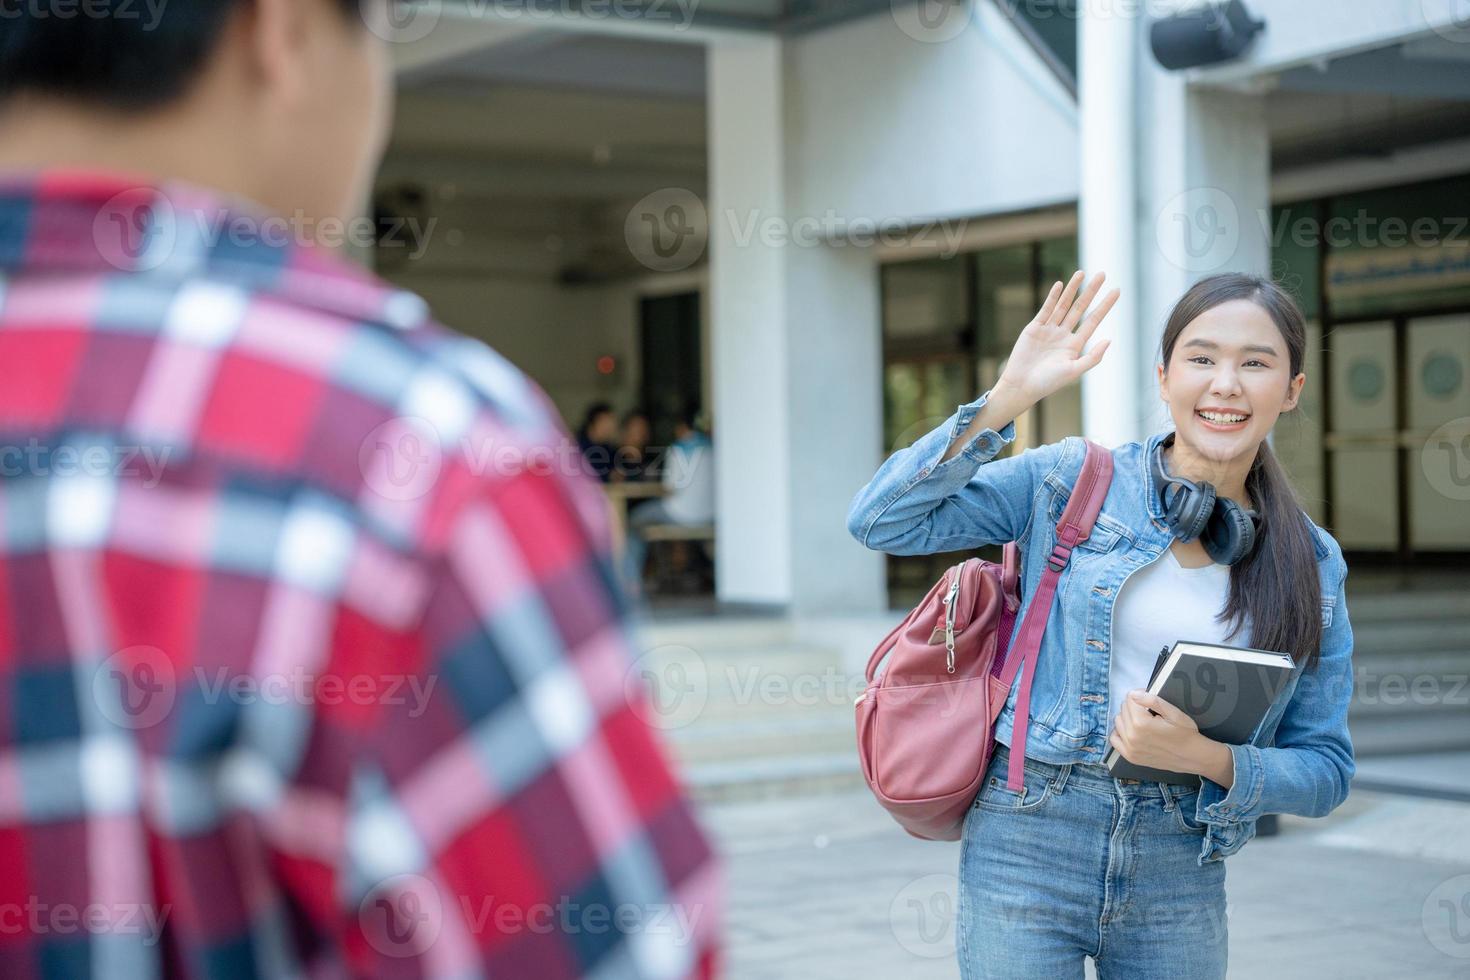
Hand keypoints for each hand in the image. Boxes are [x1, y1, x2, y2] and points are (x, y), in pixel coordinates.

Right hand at [996, 270, 1119, 404]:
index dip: (1105, 305)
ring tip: (1082, 273)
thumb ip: (1093, 357)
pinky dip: (1053, 297)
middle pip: (1080, 308)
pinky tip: (1060, 285)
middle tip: (1103, 274)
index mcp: (1075, 345)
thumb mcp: (1073, 371)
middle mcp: (1063, 335)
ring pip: (1063, 305)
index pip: (1093, 320)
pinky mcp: (1034, 328)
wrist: (1021, 385)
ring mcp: (1049, 330)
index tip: (1116, 291)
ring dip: (1073, 289)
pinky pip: (1046, 309)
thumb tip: (1109, 340)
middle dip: (1091, 291)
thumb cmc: (1047, 383)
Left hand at [1108, 690, 1203, 773]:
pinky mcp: (1130, 756)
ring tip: (1143, 721)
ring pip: (1118, 721)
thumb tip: (1134, 694)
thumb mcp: (1173, 712)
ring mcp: (1129, 748)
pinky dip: (1120, 732)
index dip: (1141, 695)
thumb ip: (1152, 700)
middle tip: (1149, 712)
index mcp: (1141, 723)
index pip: (1130, 698)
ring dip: (1127, 718)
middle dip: (1134, 706)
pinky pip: (1114, 739)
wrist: (1192, 757)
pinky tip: (1131, 731)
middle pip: (1123, 709)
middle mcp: (1131, 736)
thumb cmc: (1186, 734)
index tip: (1149, 700)